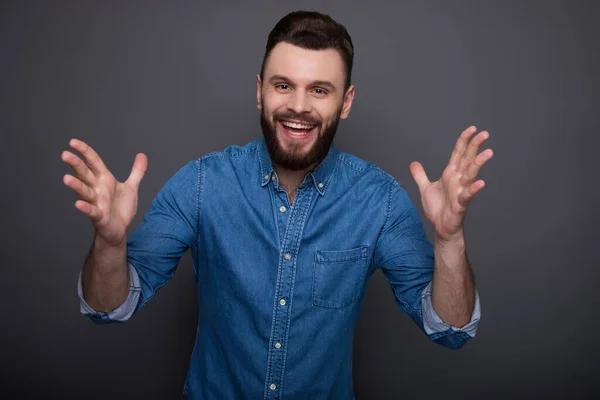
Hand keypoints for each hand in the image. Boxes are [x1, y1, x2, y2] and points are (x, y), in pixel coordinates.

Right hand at [61, 139, 146, 245]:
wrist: (119, 229)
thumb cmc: (121, 208)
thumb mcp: (131, 187)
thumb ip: (137, 171)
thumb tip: (142, 155)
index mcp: (104, 180)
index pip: (93, 162)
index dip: (84, 152)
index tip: (73, 142)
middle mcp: (97, 189)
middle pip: (85, 174)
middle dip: (76, 164)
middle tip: (65, 155)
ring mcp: (96, 203)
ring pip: (85, 192)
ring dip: (76, 185)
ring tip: (66, 179)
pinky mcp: (99, 216)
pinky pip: (91, 211)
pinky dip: (85, 208)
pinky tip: (78, 204)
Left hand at [410, 126, 492, 241]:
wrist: (440, 227)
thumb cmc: (437, 208)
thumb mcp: (425, 188)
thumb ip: (420, 175)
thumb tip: (413, 163)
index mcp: (450, 174)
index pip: (458, 153)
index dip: (464, 141)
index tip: (472, 129)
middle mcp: (458, 180)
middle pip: (467, 159)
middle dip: (475, 146)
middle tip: (485, 134)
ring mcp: (460, 191)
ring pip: (471, 174)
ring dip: (478, 163)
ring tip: (488, 152)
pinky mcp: (460, 204)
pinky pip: (468, 195)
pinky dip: (473, 189)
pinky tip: (480, 183)